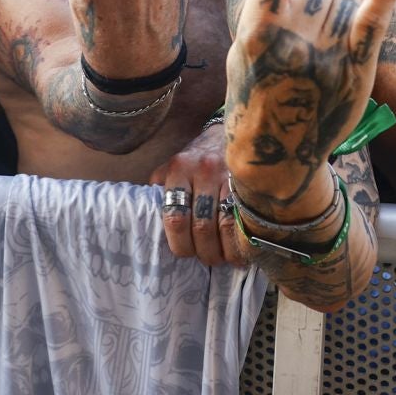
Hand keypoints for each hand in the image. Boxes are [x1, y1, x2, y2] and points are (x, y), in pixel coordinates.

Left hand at [149, 122, 247, 267]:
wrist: (226, 135)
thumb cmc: (195, 160)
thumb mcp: (172, 168)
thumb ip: (160, 191)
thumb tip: (148, 224)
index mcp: (178, 169)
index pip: (175, 217)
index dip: (180, 243)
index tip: (185, 253)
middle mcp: (202, 170)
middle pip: (201, 225)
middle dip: (204, 251)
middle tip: (208, 260)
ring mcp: (227, 175)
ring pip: (225, 224)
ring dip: (224, 249)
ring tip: (223, 259)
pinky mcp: (247, 181)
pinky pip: (244, 218)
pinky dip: (242, 240)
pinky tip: (242, 251)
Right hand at [223, 0, 395, 219]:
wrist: (273, 156)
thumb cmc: (256, 91)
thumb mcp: (252, 45)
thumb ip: (280, 0)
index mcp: (256, 31)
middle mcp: (292, 41)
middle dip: (310, 2)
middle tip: (298, 46)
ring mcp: (326, 56)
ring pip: (339, 2)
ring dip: (331, 18)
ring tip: (314, 60)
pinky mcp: (355, 71)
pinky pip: (372, 19)